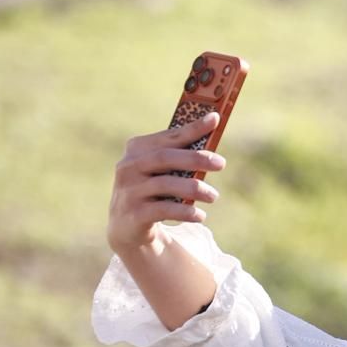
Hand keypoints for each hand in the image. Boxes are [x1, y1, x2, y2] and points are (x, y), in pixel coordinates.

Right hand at [106, 112, 224, 256]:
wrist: (126, 226)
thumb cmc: (152, 191)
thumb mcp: (161, 172)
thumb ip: (180, 158)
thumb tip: (213, 146)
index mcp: (137, 149)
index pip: (168, 136)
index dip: (192, 128)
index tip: (215, 119)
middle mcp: (128, 167)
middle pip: (164, 157)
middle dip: (195, 158)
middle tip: (221, 163)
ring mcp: (129, 191)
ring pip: (165, 184)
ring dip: (194, 189)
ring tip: (213, 196)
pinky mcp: (134, 214)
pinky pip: (163, 210)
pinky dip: (185, 212)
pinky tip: (201, 215)